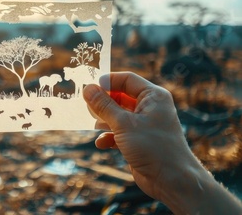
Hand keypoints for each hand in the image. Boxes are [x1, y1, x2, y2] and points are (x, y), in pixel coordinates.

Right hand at [83, 72, 241, 213]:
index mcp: (153, 96)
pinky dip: (109, 136)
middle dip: (103, 103)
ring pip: (117, 115)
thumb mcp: (124, 124)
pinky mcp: (138, 140)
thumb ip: (104, 105)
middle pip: (120, 96)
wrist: (172, 180)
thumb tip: (88, 89)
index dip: (107, 81)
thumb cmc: (153, 147)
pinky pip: (119, 132)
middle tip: (88, 107)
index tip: (89, 87)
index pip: (126, 79)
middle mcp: (149, 107)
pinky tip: (102, 143)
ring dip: (104, 120)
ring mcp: (143, 124)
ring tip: (96, 125)